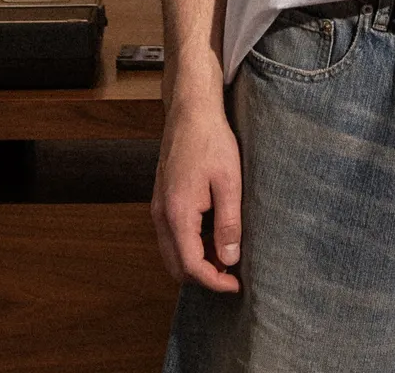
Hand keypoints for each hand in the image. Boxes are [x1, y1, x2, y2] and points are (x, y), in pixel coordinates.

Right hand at [151, 97, 243, 291]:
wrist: (190, 110)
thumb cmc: (211, 141)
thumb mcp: (229, 182)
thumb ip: (228, 223)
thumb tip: (229, 258)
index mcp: (177, 213)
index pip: (191, 266)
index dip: (214, 281)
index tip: (236, 284)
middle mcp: (161, 214)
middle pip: (176, 265)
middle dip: (203, 274)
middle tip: (232, 271)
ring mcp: (158, 206)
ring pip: (172, 251)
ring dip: (197, 259)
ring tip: (226, 249)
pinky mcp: (162, 198)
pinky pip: (171, 234)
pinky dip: (190, 243)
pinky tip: (213, 230)